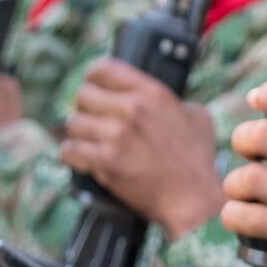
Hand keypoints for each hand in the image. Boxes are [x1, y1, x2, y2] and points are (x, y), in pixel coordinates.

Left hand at [60, 59, 223, 236]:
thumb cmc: (197, 160)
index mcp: (153, 93)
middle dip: (86, 109)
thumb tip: (156, 100)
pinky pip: (69, 150)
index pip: (103, 69)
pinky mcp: (106, 161)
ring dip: (80, 134)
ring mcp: (117, 135)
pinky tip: (84, 159)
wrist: (193, 198)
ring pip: (73, 123)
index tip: (95, 88)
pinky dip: (73, 155)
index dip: (94, 78)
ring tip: (91, 143)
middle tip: (94, 122)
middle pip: (83, 95)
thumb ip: (173, 102)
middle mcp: (133, 109)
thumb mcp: (196, 117)